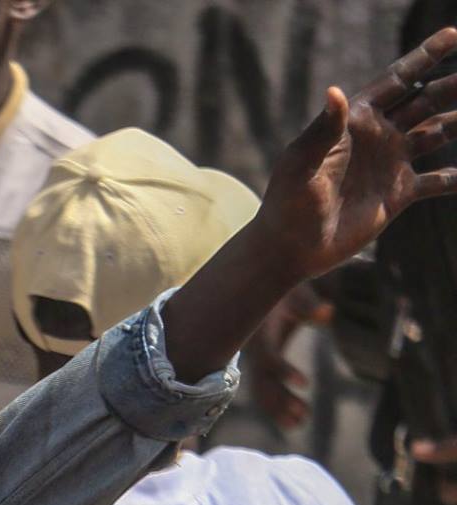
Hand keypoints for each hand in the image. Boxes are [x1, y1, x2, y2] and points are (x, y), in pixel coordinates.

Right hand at [243, 283, 332, 427]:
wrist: (261, 288)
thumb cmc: (284, 290)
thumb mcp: (296, 292)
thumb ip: (310, 304)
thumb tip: (328, 314)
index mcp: (260, 333)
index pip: (268, 357)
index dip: (283, 371)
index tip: (304, 383)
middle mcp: (253, 351)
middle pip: (262, 382)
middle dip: (280, 400)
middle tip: (302, 418)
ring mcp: (256, 361)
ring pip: (263, 390)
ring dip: (279, 408)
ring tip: (300, 423)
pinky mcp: (262, 367)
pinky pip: (267, 389)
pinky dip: (279, 405)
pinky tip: (297, 419)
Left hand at [245, 28, 456, 286]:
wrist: (291, 247)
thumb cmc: (288, 201)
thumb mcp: (302, 163)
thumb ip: (323, 129)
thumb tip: (336, 91)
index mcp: (356, 120)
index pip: (398, 80)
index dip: (425, 56)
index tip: (454, 34)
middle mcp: (378, 136)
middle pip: (426, 101)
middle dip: (453, 84)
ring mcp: (390, 163)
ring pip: (438, 133)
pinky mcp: (398, 194)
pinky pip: (438, 180)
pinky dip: (456, 177)